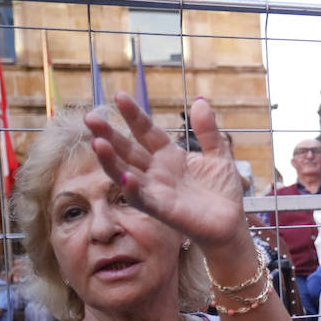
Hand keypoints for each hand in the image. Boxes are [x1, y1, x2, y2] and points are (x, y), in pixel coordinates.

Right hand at [86, 93, 246, 248]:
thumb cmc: (222, 192)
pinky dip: (132, 189)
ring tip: (96, 143)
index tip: (119, 95)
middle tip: (89, 117)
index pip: (146, 131)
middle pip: (127, 150)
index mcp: (169, 156)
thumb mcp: (219, 155)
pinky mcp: (162, 210)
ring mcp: (157, 191)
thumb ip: (208, 131)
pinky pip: (142, 199)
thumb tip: (200, 102)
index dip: (133, 114)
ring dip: (110, 160)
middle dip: (108, 134)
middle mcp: (157, 172)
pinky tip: (126, 177)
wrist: (231, 225)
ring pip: (126, 173)